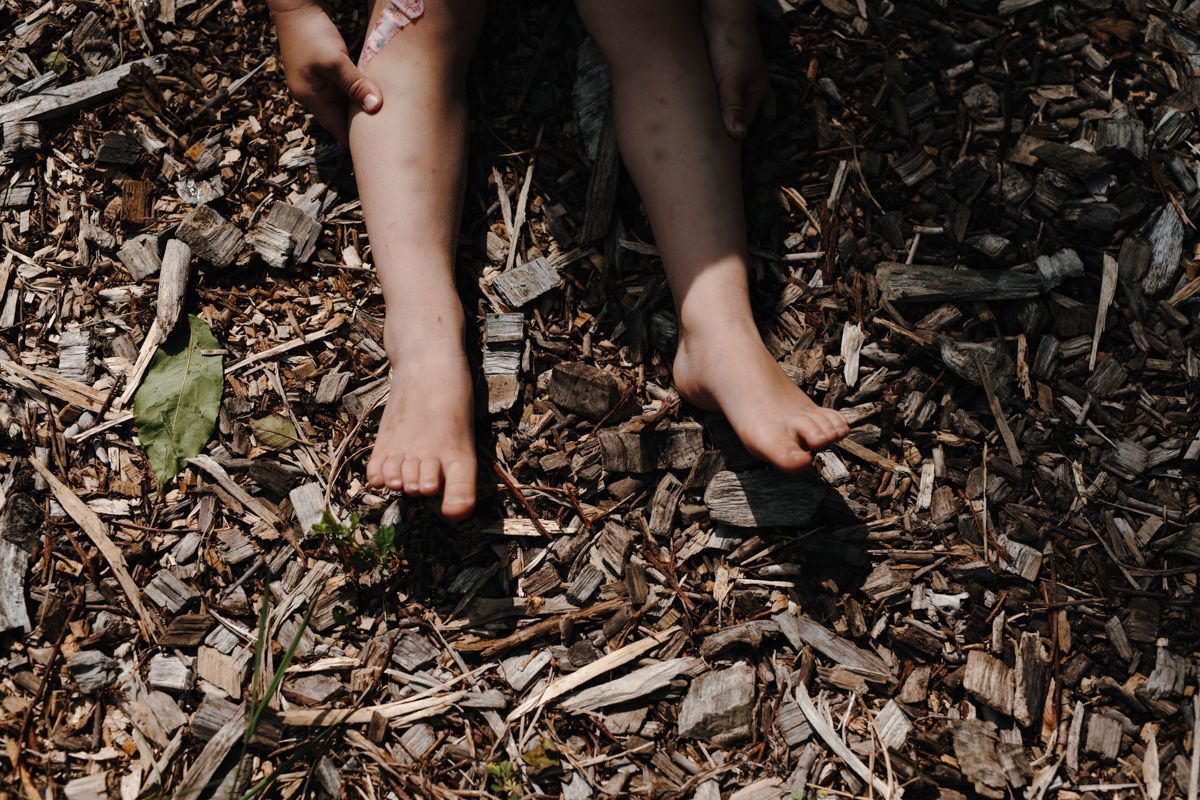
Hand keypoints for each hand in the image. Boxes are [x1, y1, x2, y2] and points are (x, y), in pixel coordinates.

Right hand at [269, 0, 382, 144]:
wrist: (295, 7)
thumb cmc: (311, 33)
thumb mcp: (335, 60)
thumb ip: (355, 84)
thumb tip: (375, 107)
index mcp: (312, 99)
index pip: (338, 130)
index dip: (358, 142)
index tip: (381, 151)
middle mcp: (314, 96)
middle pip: (343, 120)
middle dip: (364, 127)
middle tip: (391, 138)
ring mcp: (319, 84)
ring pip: (346, 104)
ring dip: (363, 108)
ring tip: (388, 121)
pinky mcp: (326, 72)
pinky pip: (346, 89)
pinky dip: (359, 93)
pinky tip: (376, 95)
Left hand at [700, 0, 768, 138]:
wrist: (720, 13)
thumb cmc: (730, 45)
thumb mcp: (732, 80)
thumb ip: (733, 108)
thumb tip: (739, 136)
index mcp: (756, 93)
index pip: (743, 126)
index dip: (728, 141)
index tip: (713, 154)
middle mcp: (746, 89)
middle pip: (733, 118)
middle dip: (721, 131)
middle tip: (704, 149)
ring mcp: (731, 81)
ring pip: (721, 108)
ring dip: (711, 118)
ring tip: (697, 134)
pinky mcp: (717, 73)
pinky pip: (711, 95)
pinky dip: (704, 104)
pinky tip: (693, 112)